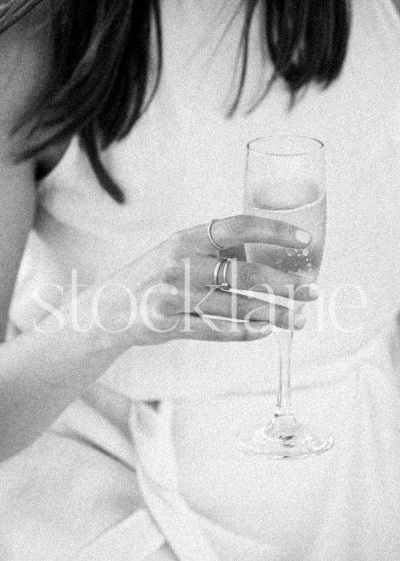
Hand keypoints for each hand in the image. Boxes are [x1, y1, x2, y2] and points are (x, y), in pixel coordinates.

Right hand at [94, 215, 317, 346]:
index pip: (237, 227)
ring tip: (298, 319)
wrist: (109, 307)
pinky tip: (264, 332)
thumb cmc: (153, 276)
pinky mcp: (168, 324)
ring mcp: (173, 295)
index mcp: (186, 238)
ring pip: (236, 306)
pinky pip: (216, 330)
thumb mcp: (177, 251)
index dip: (274, 232)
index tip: (304, 241)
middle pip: (245, 272)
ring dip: (273, 314)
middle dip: (285, 284)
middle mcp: (180, 263)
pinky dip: (244, 332)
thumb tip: (266, 251)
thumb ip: (214, 250)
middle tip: (313, 292)